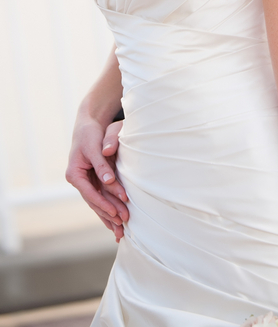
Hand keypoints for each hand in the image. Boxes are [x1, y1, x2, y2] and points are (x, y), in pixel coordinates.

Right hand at [66, 117, 128, 239]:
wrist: (87, 125)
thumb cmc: (90, 134)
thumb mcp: (95, 147)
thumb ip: (102, 164)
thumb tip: (109, 181)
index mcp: (74, 174)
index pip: (90, 194)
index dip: (103, 204)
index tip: (116, 212)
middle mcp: (79, 181)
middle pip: (95, 202)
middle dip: (109, 214)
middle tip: (123, 224)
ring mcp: (85, 183)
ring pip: (98, 203)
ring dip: (109, 216)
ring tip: (121, 231)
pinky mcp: (94, 181)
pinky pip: (101, 198)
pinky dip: (108, 209)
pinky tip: (115, 223)